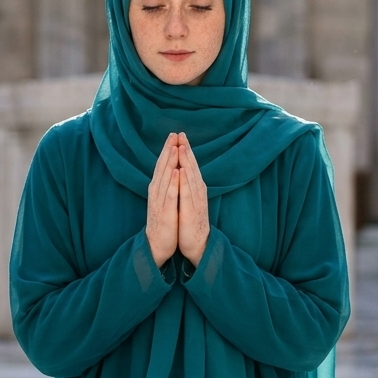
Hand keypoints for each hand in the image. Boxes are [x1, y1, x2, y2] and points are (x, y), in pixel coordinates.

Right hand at [146, 133, 179, 266]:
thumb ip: (167, 185)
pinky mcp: (164, 213)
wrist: (157, 244)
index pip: (163, 166)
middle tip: (173, 135)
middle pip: (162, 168)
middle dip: (168, 151)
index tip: (174, 135)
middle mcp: (156, 193)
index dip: (168, 150)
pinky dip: (172, 183)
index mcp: (158, 189)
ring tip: (175, 148)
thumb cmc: (163, 221)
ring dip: (169, 163)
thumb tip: (172, 169)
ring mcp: (159, 202)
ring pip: (164, 178)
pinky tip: (175, 173)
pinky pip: (169, 195)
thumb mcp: (165, 200)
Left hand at [177, 133, 209, 265]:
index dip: (185, 150)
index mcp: (195, 189)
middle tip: (181, 134)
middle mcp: (198, 192)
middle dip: (186, 150)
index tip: (179, 135)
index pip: (190, 166)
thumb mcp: (189, 200)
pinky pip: (187, 194)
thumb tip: (183, 170)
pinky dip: (184, 181)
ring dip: (186, 162)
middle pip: (192, 167)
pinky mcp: (192, 211)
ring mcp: (196, 201)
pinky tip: (181, 171)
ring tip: (182, 147)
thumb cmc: (191, 221)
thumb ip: (187, 185)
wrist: (198, 244)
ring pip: (191, 177)